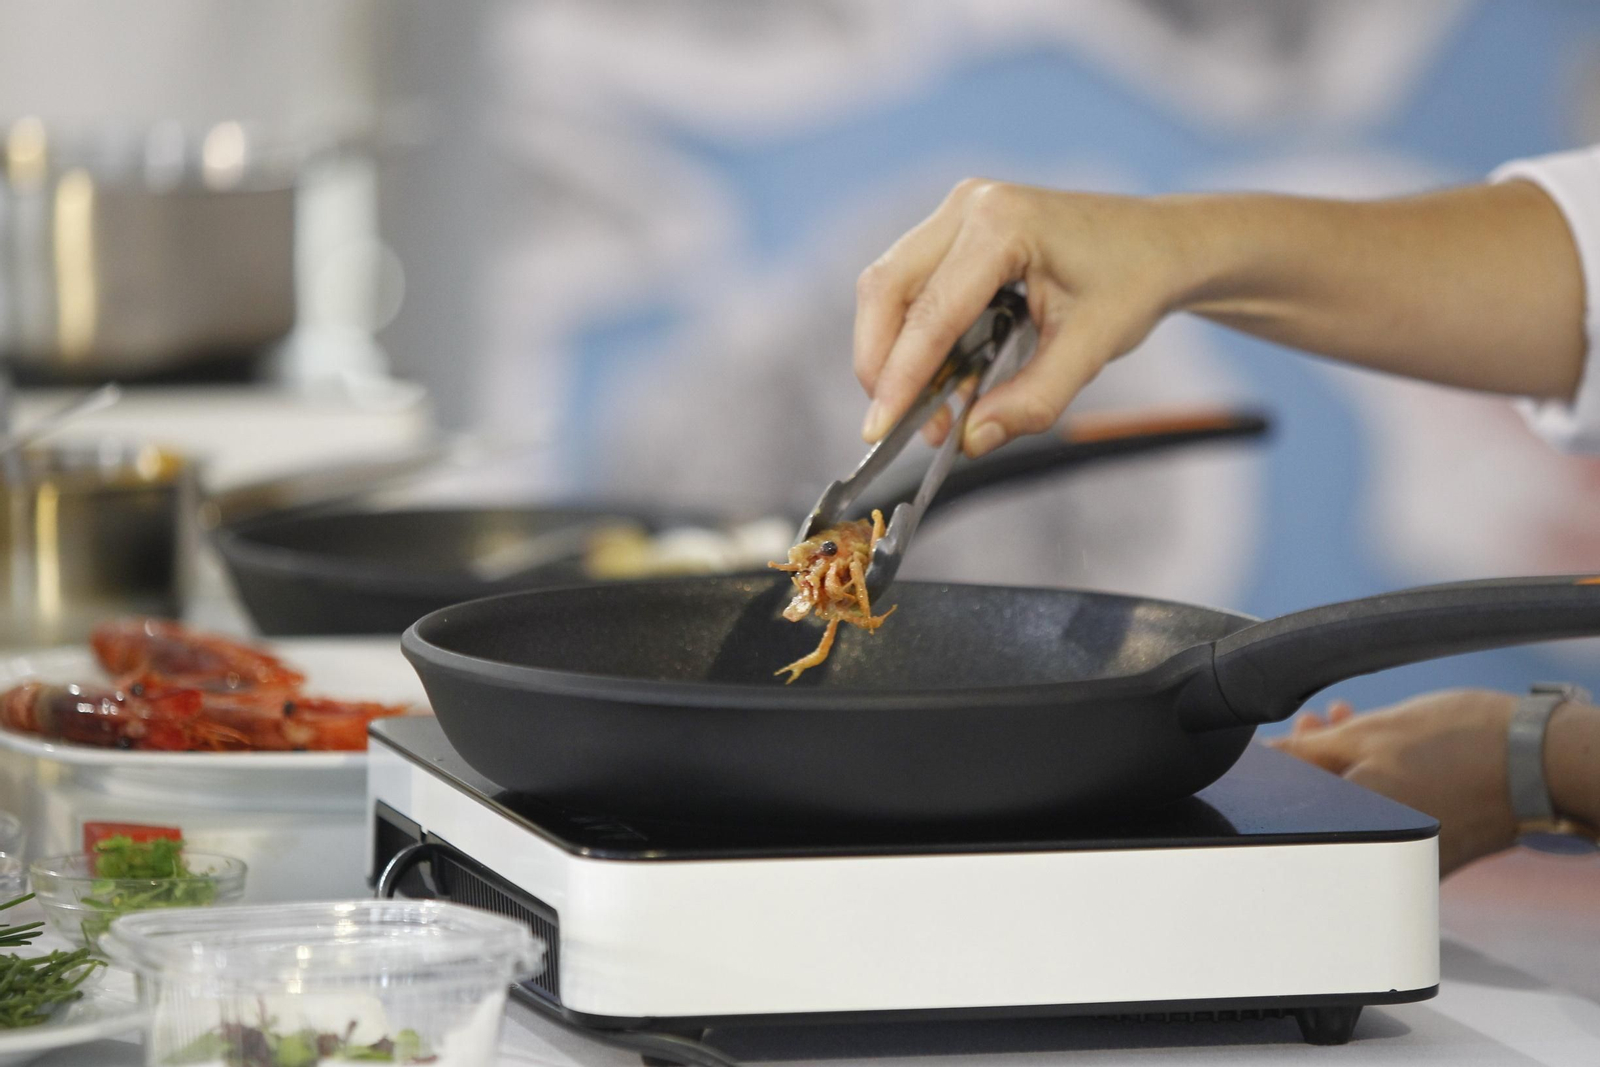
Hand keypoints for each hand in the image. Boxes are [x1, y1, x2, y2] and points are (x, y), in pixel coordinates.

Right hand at [852, 180, 1196, 456]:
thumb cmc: (1134, 281)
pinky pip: (910, 286)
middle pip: (886, 289)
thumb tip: (972, 440)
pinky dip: (911, 336)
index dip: (900, 376)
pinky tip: (938, 378)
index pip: (931, 312)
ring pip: (888, 287)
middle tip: (894, 424)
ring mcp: (958, 214)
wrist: (1162, 245)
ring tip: (925, 409)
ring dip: (892, 352)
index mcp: (1003, 224)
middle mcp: (969, 207)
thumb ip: (1032, 400)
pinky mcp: (956, 231)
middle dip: (880, 363)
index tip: (880, 430)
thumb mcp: (1090, 348)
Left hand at [1269, 690, 1518, 876]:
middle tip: (1322, 721)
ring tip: (1351, 723)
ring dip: (1345, 768)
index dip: (1282, 761)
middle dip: (1313, 760)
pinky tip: (1385, 752)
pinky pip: (1390, 821)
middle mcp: (1378, 854)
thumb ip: (1311, 750)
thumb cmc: (1464, 742)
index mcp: (1355, 826)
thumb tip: (1266, 758)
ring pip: (1357, 810)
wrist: (1544, 760)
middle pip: (1324, 808)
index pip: (1292, 801)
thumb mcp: (1373, 733)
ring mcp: (1408, 858)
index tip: (1290, 732)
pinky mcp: (1433, 855)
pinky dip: (1379, 788)